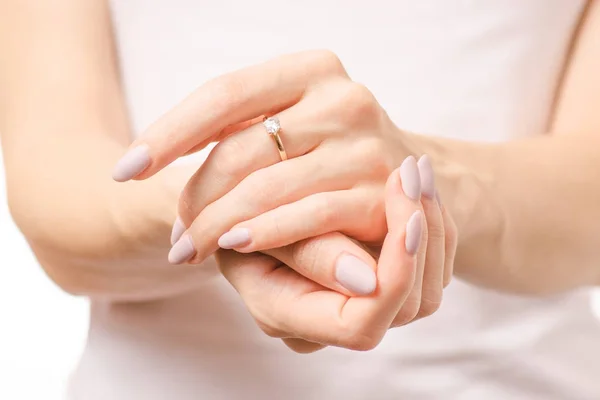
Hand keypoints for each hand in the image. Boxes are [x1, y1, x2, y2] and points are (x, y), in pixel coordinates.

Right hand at [217, 164, 454, 352]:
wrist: (244, 211)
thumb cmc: (236, 216)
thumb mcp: (256, 227)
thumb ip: (305, 254)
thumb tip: (366, 280)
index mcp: (292, 318)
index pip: (361, 324)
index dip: (388, 275)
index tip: (401, 212)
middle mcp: (333, 321)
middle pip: (409, 303)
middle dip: (419, 238)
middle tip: (413, 170)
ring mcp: (362, 304)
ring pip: (428, 284)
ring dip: (429, 223)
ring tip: (417, 167)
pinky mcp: (383, 279)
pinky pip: (428, 262)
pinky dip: (429, 220)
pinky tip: (416, 179)